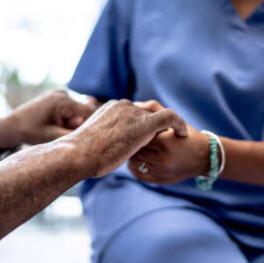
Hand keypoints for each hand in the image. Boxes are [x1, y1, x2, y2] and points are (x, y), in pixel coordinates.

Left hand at [0, 90, 95, 146]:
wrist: (12, 125)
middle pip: (85, 112)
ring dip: (74, 122)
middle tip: (68, 134)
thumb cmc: (31, 132)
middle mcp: (63, 94)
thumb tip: (94, 135)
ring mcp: (60, 94)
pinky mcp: (58, 97)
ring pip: (78, 111)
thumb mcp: (53, 137)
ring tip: (59, 129)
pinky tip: (58, 125)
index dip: (96, 124)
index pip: (91, 112)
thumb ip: (74, 134)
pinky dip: (69, 119)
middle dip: (81, 125)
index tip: (99, 137)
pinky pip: (71, 109)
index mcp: (63, 101)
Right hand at [64, 100, 187, 177]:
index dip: (140, 123)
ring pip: (157, 115)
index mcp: (111, 108)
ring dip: (167, 127)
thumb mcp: (91, 142)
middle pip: (145, 112)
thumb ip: (101, 139)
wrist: (80, 154)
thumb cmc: (81, 154)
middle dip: (154, 125)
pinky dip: (178, 124)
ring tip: (176, 136)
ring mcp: (134, 113)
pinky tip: (183, 135)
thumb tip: (99, 149)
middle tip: (166, 137)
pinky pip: (170, 118)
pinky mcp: (145, 124)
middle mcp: (123, 106)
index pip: (132, 112)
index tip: (146, 136)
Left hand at [128, 100, 210, 183]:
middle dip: (131, 142)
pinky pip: (138, 174)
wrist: (205, 157)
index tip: (134, 126)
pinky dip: (133, 167)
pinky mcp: (160, 180)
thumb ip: (155, 109)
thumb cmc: (188, 135)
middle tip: (130, 137)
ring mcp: (161, 172)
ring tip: (133, 147)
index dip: (135, 129)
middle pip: (135, 149)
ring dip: (131, 154)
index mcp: (165, 142)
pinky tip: (137, 159)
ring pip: (134, 162)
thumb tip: (135, 105)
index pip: (139, 134)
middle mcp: (163, 159)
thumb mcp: (174, 119)